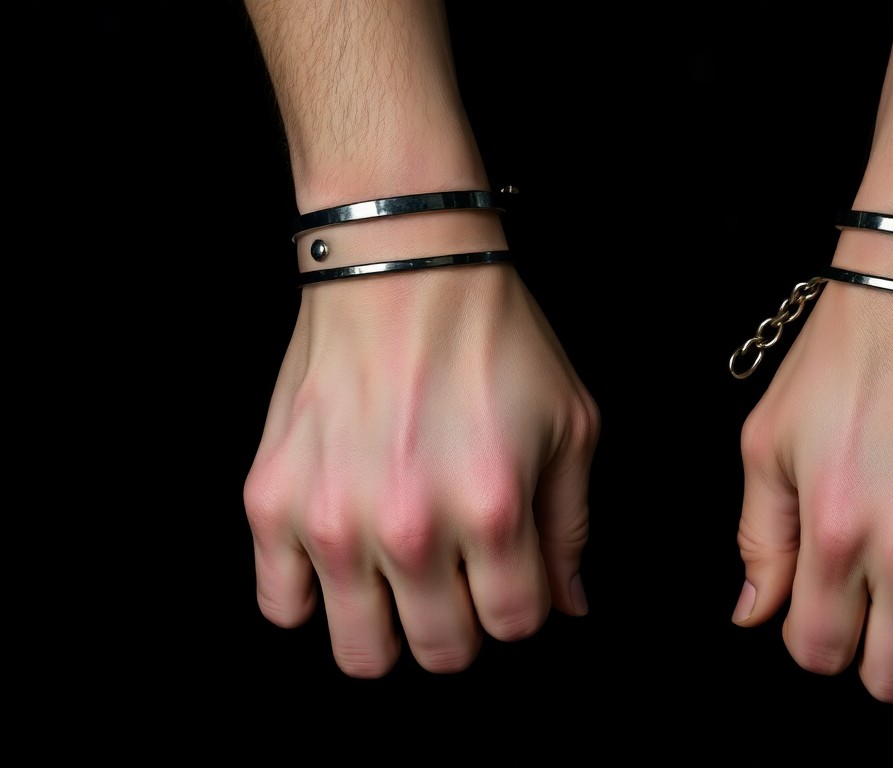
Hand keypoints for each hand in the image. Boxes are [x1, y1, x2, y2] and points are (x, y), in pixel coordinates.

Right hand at [244, 265, 598, 676]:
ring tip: (397, 583)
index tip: (509, 580)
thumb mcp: (569, 423)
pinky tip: (340, 558)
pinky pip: (278, 604)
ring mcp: (333, 519)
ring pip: (358, 652)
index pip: (514, 624)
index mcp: (494, 509)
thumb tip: (568, 604)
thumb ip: (571, 525)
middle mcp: (411, 528)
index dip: (519, 609)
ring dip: (387, 631)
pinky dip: (311, 596)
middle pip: (441, 652)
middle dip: (460, 629)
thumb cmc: (493, 337)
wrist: (400, 263)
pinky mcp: (272, 500)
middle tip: (456, 584)